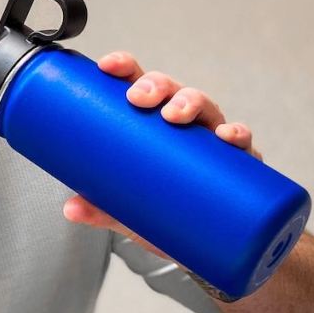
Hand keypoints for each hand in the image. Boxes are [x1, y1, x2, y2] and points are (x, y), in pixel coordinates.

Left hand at [61, 51, 262, 259]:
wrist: (204, 246)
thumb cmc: (166, 213)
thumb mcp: (129, 212)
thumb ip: (101, 209)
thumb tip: (70, 209)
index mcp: (153, 124)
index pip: (139, 84)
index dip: (125, 69)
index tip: (108, 66)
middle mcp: (184, 125)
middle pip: (172, 90)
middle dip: (156, 86)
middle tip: (139, 98)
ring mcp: (211, 142)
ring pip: (206, 107)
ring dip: (191, 103)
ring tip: (175, 115)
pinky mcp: (238, 165)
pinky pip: (242, 142)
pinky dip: (237, 135)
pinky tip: (227, 138)